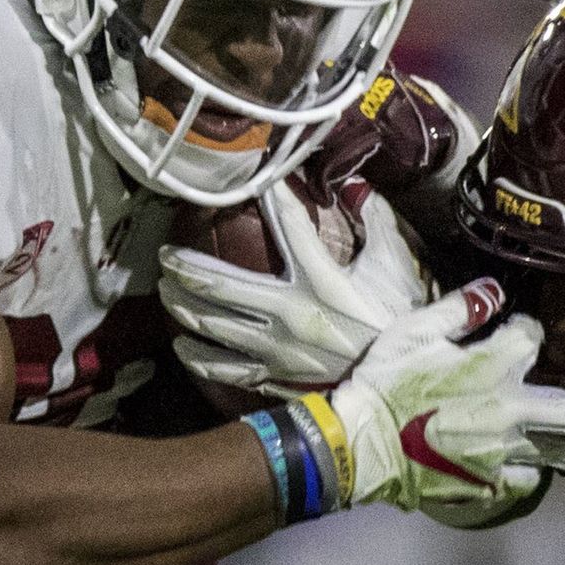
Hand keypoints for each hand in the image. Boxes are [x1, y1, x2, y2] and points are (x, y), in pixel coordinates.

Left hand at [160, 182, 431, 398]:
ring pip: (212, 326)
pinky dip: (199, 358)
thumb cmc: (398, 325)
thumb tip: (359, 186)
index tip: (254, 179)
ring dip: (182, 307)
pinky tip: (182, 347)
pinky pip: (225, 370)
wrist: (399, 386)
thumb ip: (376, 222)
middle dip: (185, 268)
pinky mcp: (274, 377)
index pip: (289, 226)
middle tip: (165, 256)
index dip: (271, 197)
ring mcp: (276, 350)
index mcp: (320, 281)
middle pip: (220, 285)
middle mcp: (288, 314)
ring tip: (166, 292)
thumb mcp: (394, 267)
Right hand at [324, 279, 564, 521]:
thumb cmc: (384, 384)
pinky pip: (522, 481)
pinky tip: (530, 472)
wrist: (362, 443)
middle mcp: (508, 410)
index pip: (531, 338)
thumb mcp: (414, 333)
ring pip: (555, 453)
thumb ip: (458, 310)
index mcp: (492, 367)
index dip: (526, 330)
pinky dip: (529, 475)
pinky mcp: (486, 481)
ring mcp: (501, 450)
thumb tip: (492, 290)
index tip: (517, 331)